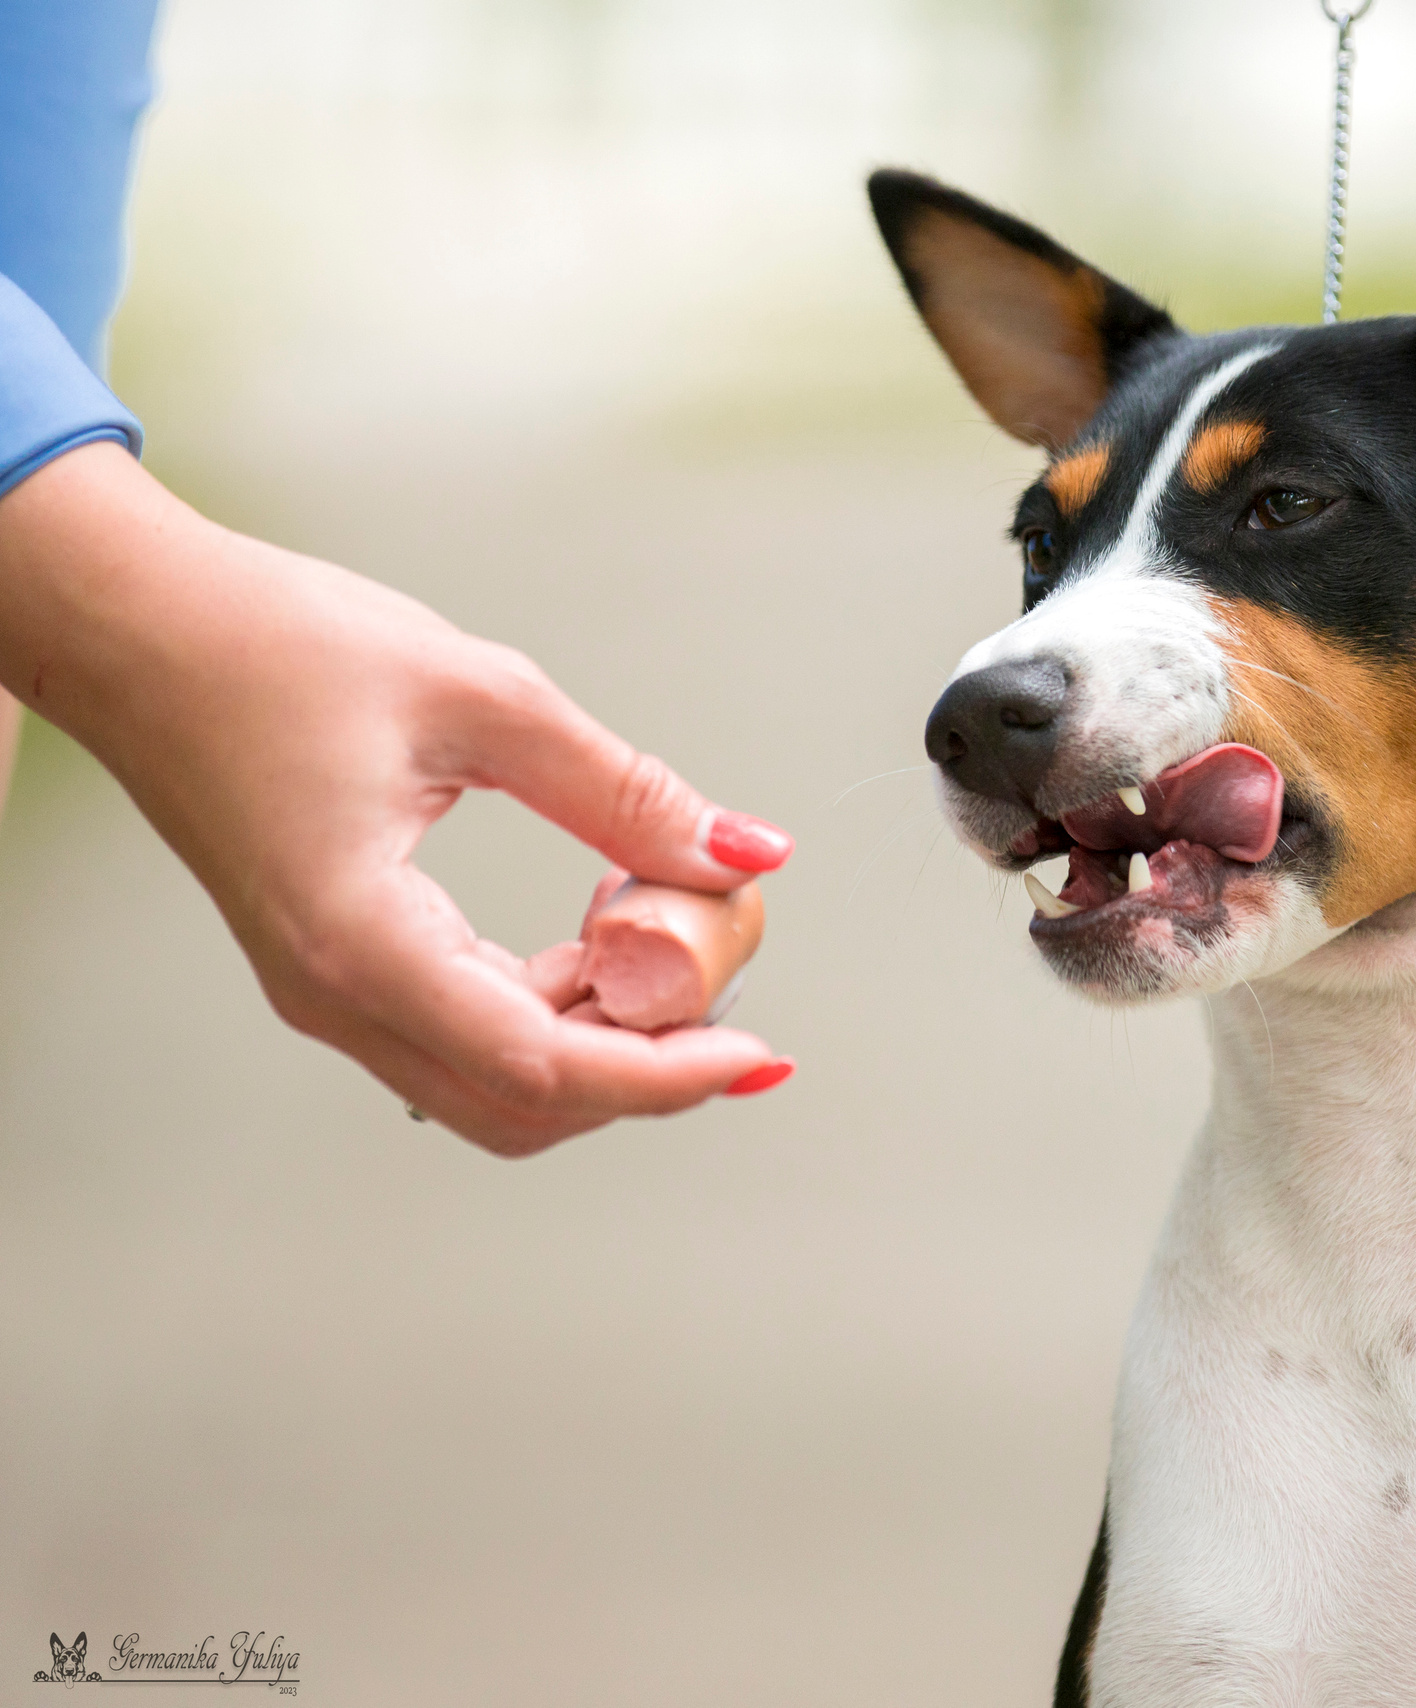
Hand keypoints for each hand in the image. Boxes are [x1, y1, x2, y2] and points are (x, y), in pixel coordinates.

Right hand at [0, 443, 795, 1154]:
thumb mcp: (484, 696)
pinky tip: (601, 925)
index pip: (543, 1068)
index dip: (665, 1076)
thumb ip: (622, 791)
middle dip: (644, 1063)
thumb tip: (742, 854)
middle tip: (724, 972)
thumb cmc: (271, 646)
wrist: (138, 627)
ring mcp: (332, 991)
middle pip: (526, 1104)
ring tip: (666, 929)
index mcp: (364, 944)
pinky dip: (555, 1001)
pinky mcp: (341, 965)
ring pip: (498, 1081)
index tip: (754, 1054)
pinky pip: (467, 1030)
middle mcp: (338, 995)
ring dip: (602, 1033)